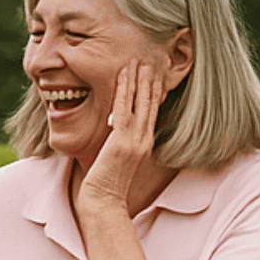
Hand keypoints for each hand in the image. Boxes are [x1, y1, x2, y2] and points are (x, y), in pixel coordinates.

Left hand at [75, 59, 176, 220]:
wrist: (104, 201)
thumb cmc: (106, 184)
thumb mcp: (117, 159)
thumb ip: (119, 143)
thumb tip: (114, 129)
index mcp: (144, 143)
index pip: (152, 111)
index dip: (154, 90)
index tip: (155, 72)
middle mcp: (144, 139)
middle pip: (151, 103)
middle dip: (152, 79)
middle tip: (153, 58)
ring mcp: (135, 140)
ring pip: (140, 102)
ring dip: (140, 79)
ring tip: (140, 60)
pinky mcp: (122, 141)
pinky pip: (124, 108)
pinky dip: (125, 89)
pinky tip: (124, 74)